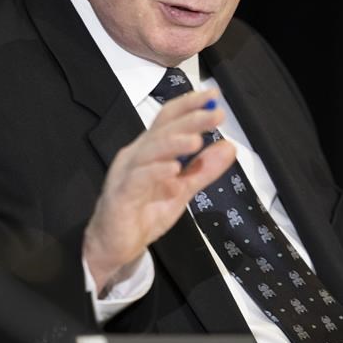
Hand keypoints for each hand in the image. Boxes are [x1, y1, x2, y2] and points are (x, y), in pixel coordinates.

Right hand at [83, 88, 236, 292]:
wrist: (113, 246)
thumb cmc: (144, 212)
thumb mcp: (182, 190)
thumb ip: (204, 170)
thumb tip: (229, 147)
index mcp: (150, 149)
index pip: (169, 119)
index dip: (189, 105)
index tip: (213, 96)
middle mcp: (136, 155)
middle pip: (163, 130)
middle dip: (190, 120)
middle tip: (216, 115)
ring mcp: (125, 174)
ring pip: (149, 151)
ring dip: (173, 143)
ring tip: (196, 141)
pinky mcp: (120, 196)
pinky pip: (137, 180)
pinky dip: (155, 173)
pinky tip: (173, 170)